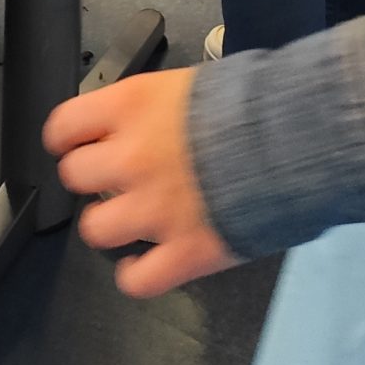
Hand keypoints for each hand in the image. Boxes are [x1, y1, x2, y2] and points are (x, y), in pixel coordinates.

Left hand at [43, 70, 239, 299]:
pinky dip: (136, 276)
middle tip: (114, 179)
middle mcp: (132, 158)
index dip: (68, 139)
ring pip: (95, 230)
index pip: (64, 127)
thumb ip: (153, 107)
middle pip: (74, 177)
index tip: (75, 144)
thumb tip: (140, 120)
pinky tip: (145, 263)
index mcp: (132, 107)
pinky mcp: (183, 252)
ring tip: (131, 219)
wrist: (299, 137)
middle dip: (91, 179)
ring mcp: (154, 209)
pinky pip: (136, 281)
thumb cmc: (255, 103)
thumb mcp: (192, 83)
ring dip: (110, 225)